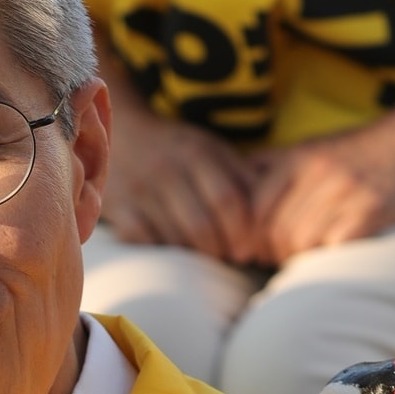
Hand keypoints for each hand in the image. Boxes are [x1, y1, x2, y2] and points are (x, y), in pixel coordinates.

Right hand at [103, 97, 258, 263]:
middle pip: (203, 226)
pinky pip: (147, 243)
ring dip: (196, 256)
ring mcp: (141, 191)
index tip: (250, 248)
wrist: (120, 134)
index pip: (228, 201)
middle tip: (230, 258)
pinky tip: (173, 251)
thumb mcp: (211, 149)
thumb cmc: (177, 149)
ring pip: (177, 239)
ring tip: (207, 256)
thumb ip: (242, 175)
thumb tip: (274, 209)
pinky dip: (163, 252)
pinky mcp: (119, 209)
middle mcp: (168, 170)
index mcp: (197, 153)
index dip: (243, 231)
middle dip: (222, 250)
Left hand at [248, 116, 394, 266]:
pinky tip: (330, 255)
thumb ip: (274, 165)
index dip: (250, 236)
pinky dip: (326, 258)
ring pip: (299, 242)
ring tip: (303, 259)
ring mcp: (344, 191)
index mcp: (297, 158)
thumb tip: (236, 187)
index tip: (255, 249)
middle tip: (278, 260)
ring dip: (297, 259)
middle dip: (272, 253)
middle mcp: (317, 172)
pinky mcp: (369, 210)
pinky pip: (332, 246)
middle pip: (275, 230)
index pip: (254, 207)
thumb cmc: (358, 153)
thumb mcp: (311, 147)